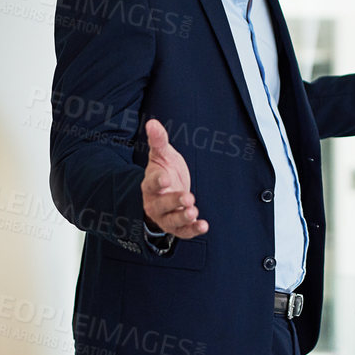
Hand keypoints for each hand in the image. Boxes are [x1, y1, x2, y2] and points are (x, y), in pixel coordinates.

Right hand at [141, 119, 207, 239]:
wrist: (166, 190)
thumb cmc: (164, 171)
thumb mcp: (162, 155)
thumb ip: (158, 140)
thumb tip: (152, 122)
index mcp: (150, 183)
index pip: (152, 182)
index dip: (158, 181)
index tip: (165, 179)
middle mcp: (155, 202)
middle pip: (161, 204)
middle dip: (174, 202)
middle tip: (188, 198)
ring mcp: (165, 216)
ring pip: (171, 220)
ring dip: (183, 218)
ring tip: (194, 212)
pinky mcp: (177, 226)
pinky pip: (183, 231)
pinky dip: (192, 230)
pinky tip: (204, 225)